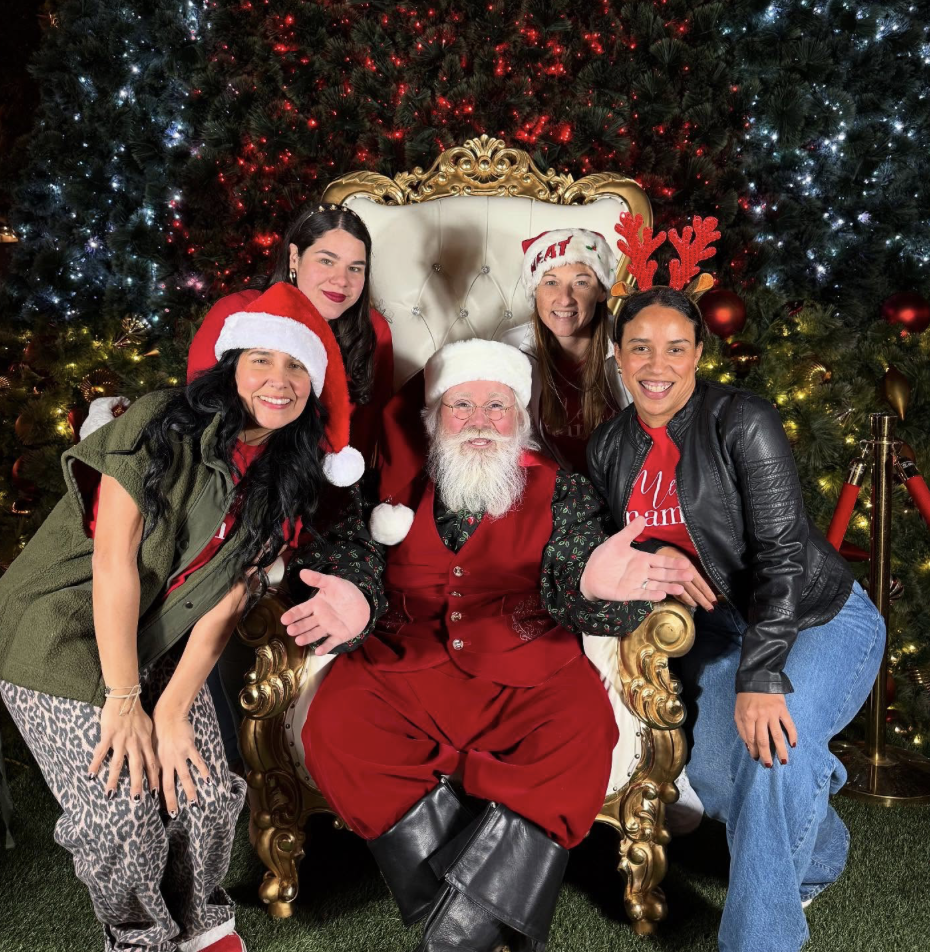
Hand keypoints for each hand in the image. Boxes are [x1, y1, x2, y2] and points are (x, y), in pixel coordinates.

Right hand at [89, 698, 158, 800]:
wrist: (126, 698)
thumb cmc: (136, 712)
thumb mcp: (148, 726)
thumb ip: (149, 739)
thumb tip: (152, 750)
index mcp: (145, 741)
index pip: (151, 762)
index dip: (153, 777)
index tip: (155, 791)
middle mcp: (134, 743)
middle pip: (137, 767)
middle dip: (137, 784)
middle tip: (137, 800)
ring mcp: (121, 740)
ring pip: (119, 763)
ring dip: (114, 780)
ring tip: (110, 794)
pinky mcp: (108, 735)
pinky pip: (101, 752)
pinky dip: (96, 764)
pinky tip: (90, 775)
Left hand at [151, 706, 209, 815]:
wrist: (168, 715)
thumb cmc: (157, 729)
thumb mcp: (150, 746)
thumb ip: (152, 760)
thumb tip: (149, 773)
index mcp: (157, 762)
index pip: (156, 783)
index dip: (158, 797)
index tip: (160, 808)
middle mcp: (167, 762)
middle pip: (169, 785)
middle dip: (172, 801)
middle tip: (174, 814)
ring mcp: (179, 755)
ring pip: (184, 777)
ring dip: (189, 791)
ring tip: (194, 803)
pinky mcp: (189, 748)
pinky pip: (197, 762)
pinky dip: (203, 771)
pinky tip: (208, 780)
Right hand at [280, 569, 370, 654]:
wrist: (363, 602)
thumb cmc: (345, 592)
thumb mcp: (332, 583)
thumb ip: (317, 579)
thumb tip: (302, 572)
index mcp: (316, 605)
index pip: (301, 610)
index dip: (292, 615)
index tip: (284, 619)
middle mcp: (320, 618)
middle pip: (306, 624)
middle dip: (298, 627)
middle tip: (290, 630)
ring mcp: (329, 628)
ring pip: (315, 634)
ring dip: (307, 637)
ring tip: (299, 640)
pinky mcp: (339, 635)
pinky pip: (331, 642)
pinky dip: (325, 647)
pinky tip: (319, 651)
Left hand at [580, 516, 694, 601]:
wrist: (589, 573)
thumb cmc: (604, 557)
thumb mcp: (617, 541)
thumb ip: (630, 532)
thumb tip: (642, 516)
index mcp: (641, 559)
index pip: (661, 561)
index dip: (673, 562)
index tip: (686, 563)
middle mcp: (642, 572)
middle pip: (662, 574)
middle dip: (676, 575)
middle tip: (689, 575)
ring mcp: (636, 583)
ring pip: (656, 585)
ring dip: (668, 586)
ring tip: (681, 588)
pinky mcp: (628, 593)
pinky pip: (642, 594)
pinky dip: (652, 595)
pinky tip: (662, 595)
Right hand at [655, 546, 716, 610]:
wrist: (659, 550)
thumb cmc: (676, 553)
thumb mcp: (689, 558)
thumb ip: (697, 569)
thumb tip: (709, 582)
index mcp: (689, 570)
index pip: (701, 585)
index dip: (708, 594)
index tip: (715, 602)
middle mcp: (681, 578)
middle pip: (694, 592)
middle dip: (703, 601)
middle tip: (710, 609)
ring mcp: (672, 583)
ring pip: (685, 596)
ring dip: (692, 602)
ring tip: (698, 606)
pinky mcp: (665, 585)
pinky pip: (676, 596)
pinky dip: (683, 600)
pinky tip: (687, 602)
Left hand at [734, 693, 797, 767]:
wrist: (757, 677)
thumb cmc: (746, 696)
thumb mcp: (738, 710)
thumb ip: (741, 727)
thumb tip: (748, 745)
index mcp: (747, 717)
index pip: (751, 738)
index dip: (753, 750)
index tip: (755, 758)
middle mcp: (760, 716)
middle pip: (764, 740)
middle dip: (766, 754)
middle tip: (769, 765)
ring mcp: (772, 713)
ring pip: (777, 735)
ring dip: (781, 750)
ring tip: (784, 761)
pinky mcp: (782, 709)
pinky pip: (789, 724)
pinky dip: (792, 735)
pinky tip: (793, 744)